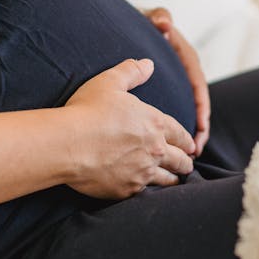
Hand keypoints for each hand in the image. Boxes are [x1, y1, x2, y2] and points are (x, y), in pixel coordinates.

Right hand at [63, 58, 195, 198]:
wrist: (67, 144)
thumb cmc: (87, 110)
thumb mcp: (110, 82)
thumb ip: (131, 71)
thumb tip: (148, 64)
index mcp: (156, 123)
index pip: (180, 134)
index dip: (187, 140)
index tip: (191, 145)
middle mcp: (155, 150)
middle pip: (181, 160)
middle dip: (186, 161)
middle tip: (188, 164)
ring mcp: (143, 172)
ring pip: (168, 180)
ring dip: (173, 179)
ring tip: (174, 180)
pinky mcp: (127, 190)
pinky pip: (145, 194)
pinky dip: (149, 192)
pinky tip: (148, 192)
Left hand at [142, 7, 210, 155]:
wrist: (125, 23)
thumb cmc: (140, 21)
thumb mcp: (150, 17)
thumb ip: (159, 17)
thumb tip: (164, 24)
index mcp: (184, 57)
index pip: (197, 83)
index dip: (201, 106)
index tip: (201, 124)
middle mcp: (184, 72)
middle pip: (197, 104)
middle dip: (199, 128)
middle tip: (195, 150)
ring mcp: (175, 83)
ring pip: (187, 112)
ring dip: (188, 135)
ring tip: (187, 157)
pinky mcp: (165, 91)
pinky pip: (173, 113)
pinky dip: (173, 131)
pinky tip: (166, 148)